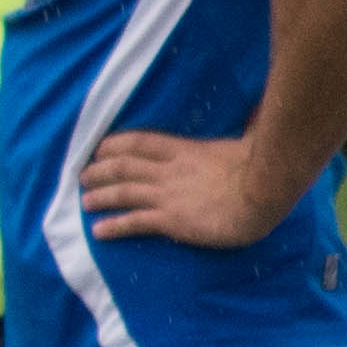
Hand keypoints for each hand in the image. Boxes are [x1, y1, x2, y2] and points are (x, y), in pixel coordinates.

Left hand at [77, 130, 294, 247]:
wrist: (262, 192)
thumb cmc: (260, 167)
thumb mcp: (242, 142)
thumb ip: (238, 130)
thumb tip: (254, 115)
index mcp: (186, 150)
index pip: (142, 142)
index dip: (116, 144)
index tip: (100, 148)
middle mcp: (170, 170)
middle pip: (125, 166)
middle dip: (100, 171)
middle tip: (83, 175)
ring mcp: (168, 195)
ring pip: (124, 192)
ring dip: (101, 196)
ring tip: (84, 202)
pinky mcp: (171, 219)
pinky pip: (135, 222)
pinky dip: (114, 226)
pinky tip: (99, 231)